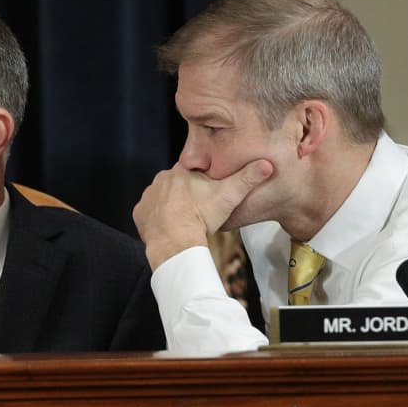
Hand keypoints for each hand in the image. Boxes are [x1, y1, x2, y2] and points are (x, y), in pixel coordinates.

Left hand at [132, 159, 272, 268]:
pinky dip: (158, 218)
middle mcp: (160, 180)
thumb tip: (268, 164)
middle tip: (199, 208)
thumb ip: (248, 178)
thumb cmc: (201, 217)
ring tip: (186, 219)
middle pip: (176, 183)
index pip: (193, 169)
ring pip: (162, 197)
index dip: (203, 179)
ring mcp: (147, 197)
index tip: (209, 191)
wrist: (176, 242)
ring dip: (172, 205)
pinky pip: (149, 213)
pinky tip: (170, 226)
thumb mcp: (230, 195)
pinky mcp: (139, 214)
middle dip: (186, 193)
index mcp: (180, 170)